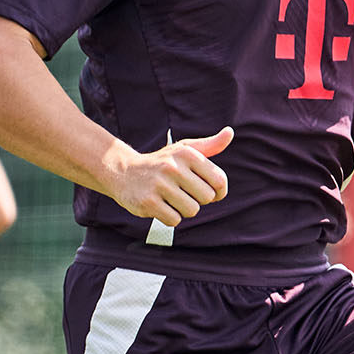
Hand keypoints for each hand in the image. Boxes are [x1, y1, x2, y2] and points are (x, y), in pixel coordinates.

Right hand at [106, 128, 232, 226]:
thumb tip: (230, 133)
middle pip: (206, 198)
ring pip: (191, 210)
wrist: (123, 172)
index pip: (219, 181)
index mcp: (187, 154)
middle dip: (198, 200)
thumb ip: (210, 145)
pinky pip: (174, 220)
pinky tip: (160, 205)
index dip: (218, 192)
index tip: (207, 191)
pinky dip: (170, 217)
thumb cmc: (162, 162)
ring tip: (170, 198)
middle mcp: (173, 166)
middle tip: (182, 192)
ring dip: (183, 209)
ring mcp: (159, 184)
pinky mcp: (148, 202)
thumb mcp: (184, 150)